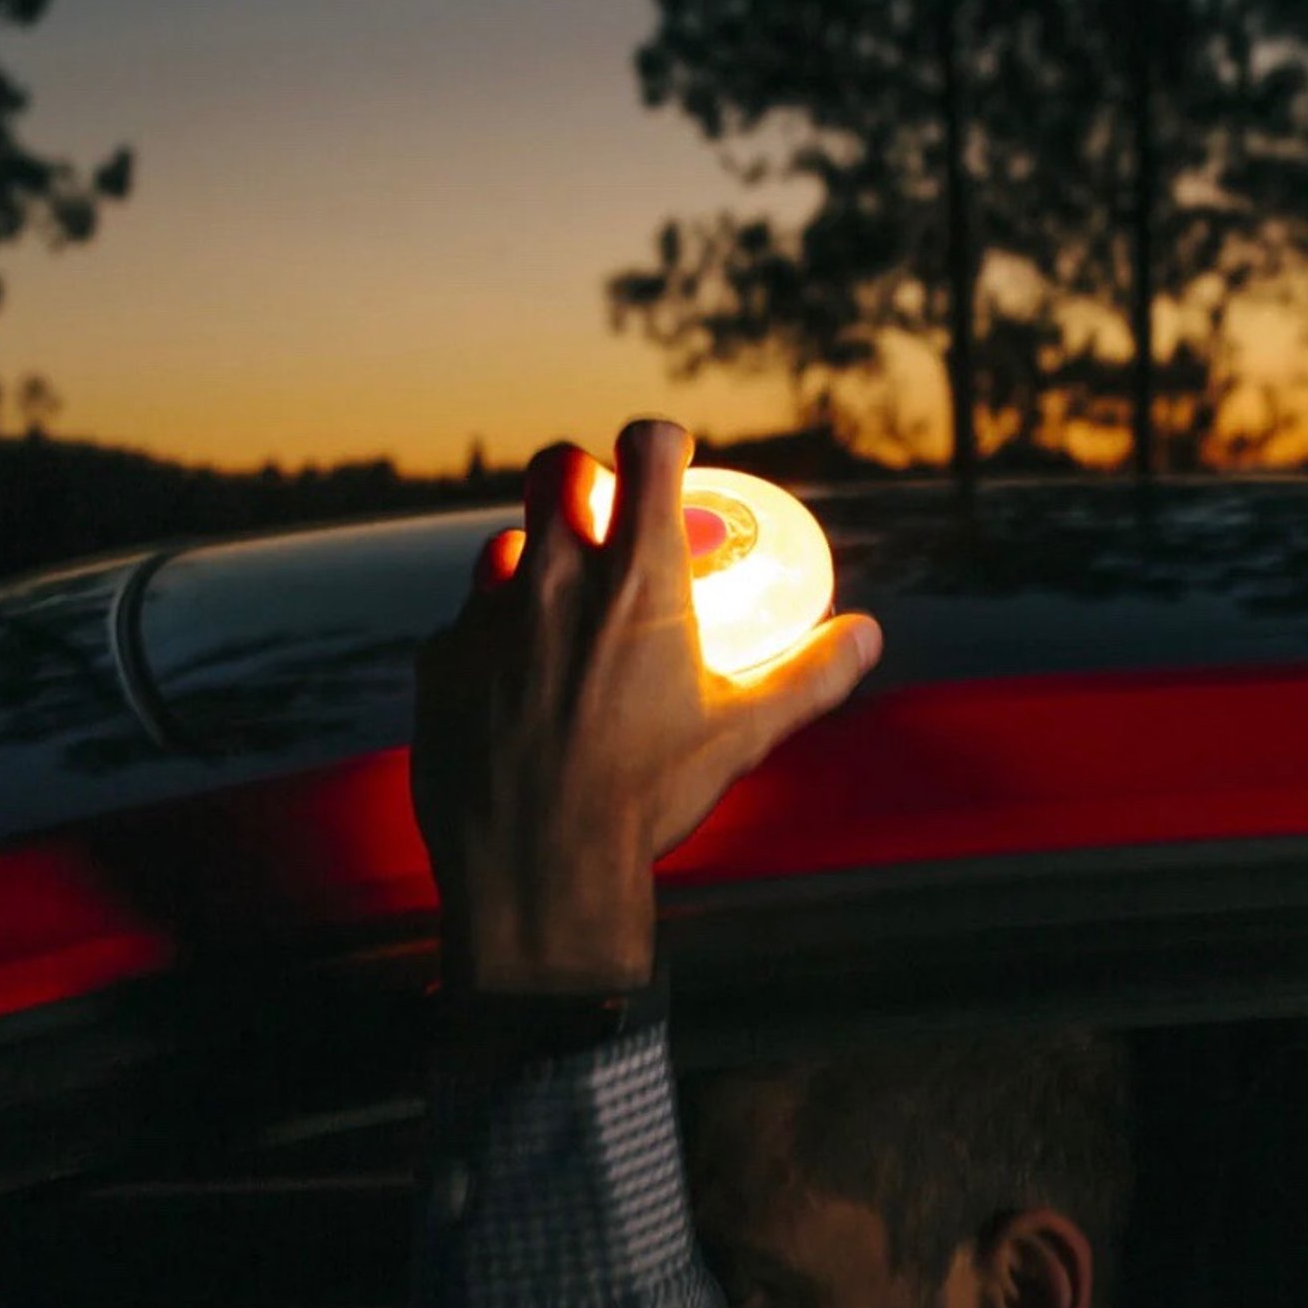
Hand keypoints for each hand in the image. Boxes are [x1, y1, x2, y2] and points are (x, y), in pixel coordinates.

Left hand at [411, 418, 882, 995]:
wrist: (536, 867)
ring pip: (504, 542)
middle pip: (558, 466)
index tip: (668, 460)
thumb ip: (810, 674)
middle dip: (583, 479)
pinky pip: (465, 622)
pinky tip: (515, 690)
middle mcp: (556, 576)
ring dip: (532, 560)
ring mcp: (489, 613)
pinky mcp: (441, 657)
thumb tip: (866, 635)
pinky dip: (492, 639)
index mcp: (638, 578)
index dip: (660, 440)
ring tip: (558, 613)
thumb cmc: (647, 796)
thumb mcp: (743, 733)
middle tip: (602, 523)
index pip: (645, 445)